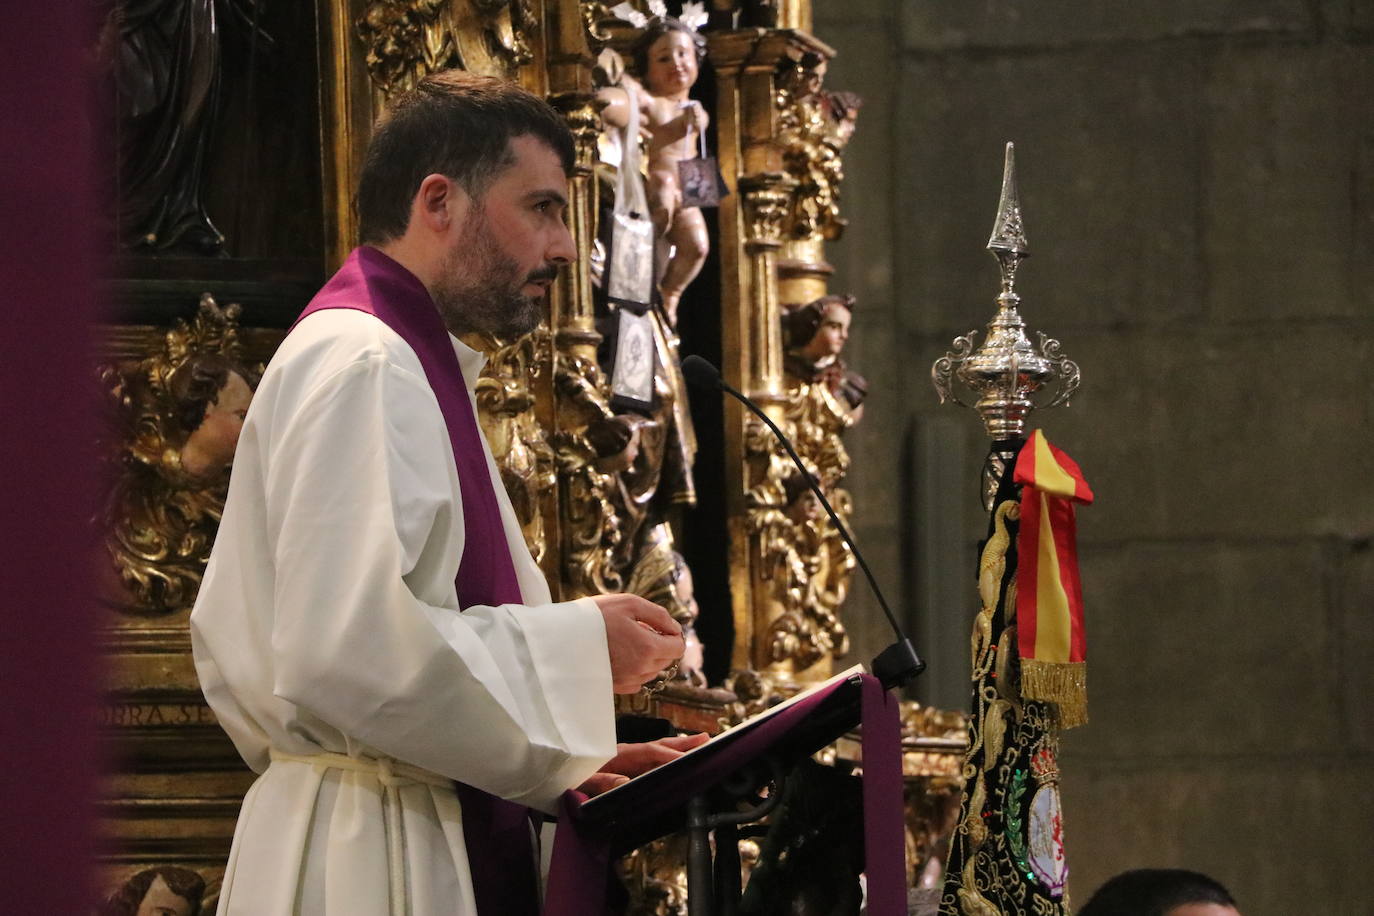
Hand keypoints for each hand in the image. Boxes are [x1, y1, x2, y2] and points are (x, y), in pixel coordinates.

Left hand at [577, 734, 711, 795]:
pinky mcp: (624, 766)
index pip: (650, 752)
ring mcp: (626, 758)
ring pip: (657, 751)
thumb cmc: (567, 777)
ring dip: (678, 747)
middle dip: (682, 742)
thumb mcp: (580, 781)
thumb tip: (625, 782)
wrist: (555, 772)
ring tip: (701, 743)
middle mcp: (625, 753)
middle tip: (707, 739)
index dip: (669, 755)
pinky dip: (667, 757)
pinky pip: (650, 760)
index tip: (688, 759)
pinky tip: (676, 761)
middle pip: (658, 745)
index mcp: (617, 754)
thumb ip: (601, 782)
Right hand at [590, 594, 685, 693]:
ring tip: (624, 641)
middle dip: (659, 644)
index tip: (656, 625)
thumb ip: (659, 615)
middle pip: (667, 660)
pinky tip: (618, 654)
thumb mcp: (630, 603)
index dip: (672, 634)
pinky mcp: (615, 688)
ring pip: (652, 671)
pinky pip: (637, 681)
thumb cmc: (594, 616)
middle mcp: (641, 669)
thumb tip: (676, 629)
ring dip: (646, 656)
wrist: (560, 637)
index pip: (678, 648)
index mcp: (648, 648)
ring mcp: (628, 681)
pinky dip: (634, 668)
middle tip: (636, 629)